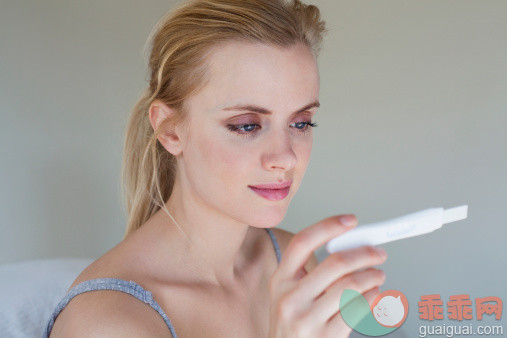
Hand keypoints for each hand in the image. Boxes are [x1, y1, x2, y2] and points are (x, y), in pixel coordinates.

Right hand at [268, 215, 387, 337]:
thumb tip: (348, 248)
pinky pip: (356, 310)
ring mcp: (306, 319)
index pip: (303, 242)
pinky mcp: (324, 337)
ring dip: (373, 277)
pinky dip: (372, 298)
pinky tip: (374, 294)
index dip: (328, 226)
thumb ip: (311, 273)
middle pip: (335, 263)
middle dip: (364, 254)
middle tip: (377, 253)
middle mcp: (290, 298)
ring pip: (351, 286)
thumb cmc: (292, 325)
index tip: (350, 220)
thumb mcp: (290, 295)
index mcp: (280, 280)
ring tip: (378, 275)